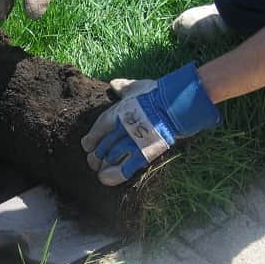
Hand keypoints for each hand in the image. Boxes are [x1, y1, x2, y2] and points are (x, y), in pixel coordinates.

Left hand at [80, 62, 221, 185]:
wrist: (177, 104)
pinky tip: (106, 179)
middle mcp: (122, 128)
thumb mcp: (138, 87)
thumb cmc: (158, 93)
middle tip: (93, 162)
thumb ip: (124, 88)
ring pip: (111, 157)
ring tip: (100, 171)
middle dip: (95, 156)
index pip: (98, 129)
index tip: (87, 145)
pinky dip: (114, 175)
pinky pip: (126, 168)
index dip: (90, 139)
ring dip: (103, 166)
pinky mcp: (145, 153)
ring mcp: (133, 141)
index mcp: (118, 112)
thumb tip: (113, 84)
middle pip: (102, 146)